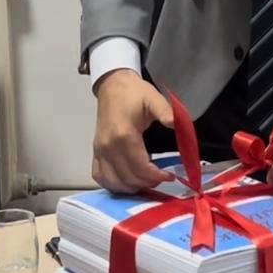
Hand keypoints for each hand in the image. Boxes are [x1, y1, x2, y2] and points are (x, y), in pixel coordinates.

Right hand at [92, 70, 175, 193]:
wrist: (113, 85)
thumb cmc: (133, 93)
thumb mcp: (153, 98)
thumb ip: (166, 112)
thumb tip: (177, 124)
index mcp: (124, 135)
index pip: (140, 168)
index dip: (157, 176)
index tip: (169, 175)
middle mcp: (109, 146)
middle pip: (129, 178)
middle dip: (148, 182)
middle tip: (161, 178)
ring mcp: (100, 150)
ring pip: (114, 182)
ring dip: (131, 186)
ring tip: (146, 180)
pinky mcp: (95, 151)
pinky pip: (99, 176)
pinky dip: (113, 184)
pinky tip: (126, 181)